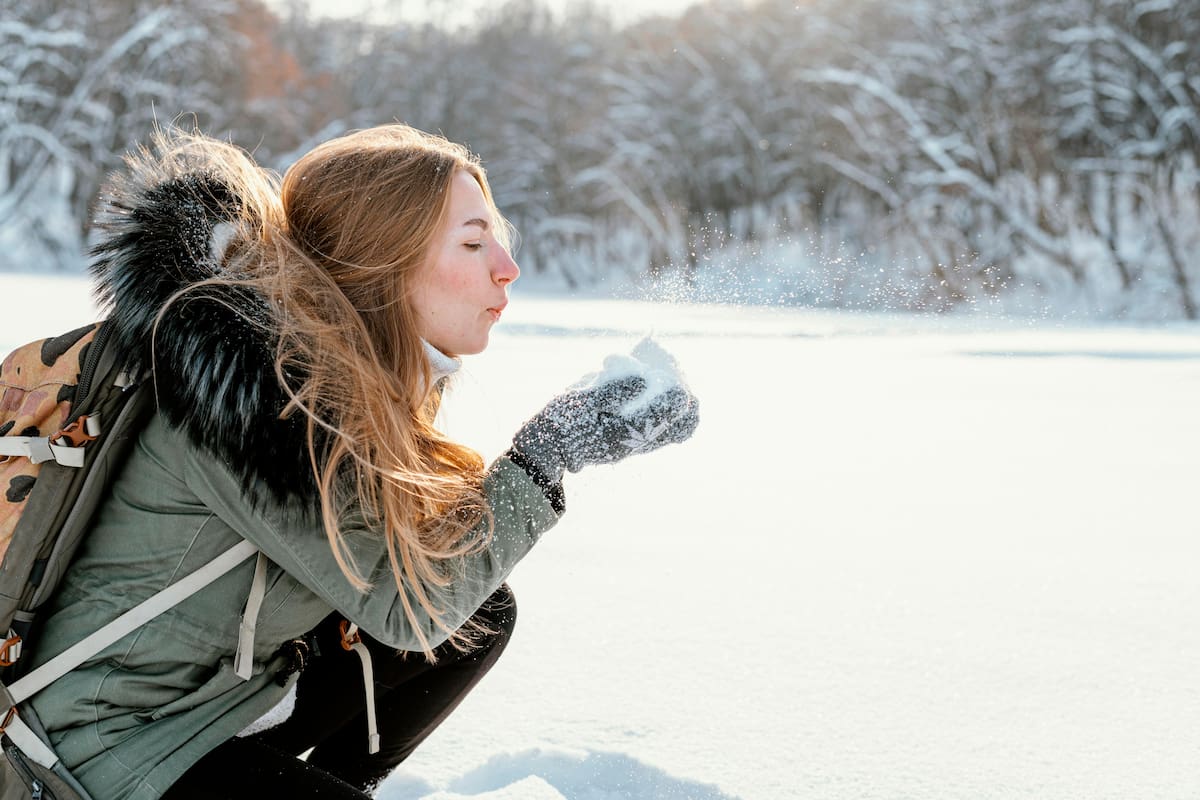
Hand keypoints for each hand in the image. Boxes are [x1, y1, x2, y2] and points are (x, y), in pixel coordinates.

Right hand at [512, 374, 699, 483]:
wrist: (545, 451)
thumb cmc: (560, 422)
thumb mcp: (581, 399)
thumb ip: (613, 389)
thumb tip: (644, 378)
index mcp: (625, 432)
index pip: (666, 414)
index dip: (677, 395)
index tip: (673, 377)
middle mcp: (635, 443)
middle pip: (680, 428)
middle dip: (686, 404)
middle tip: (676, 381)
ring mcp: (633, 447)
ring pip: (672, 433)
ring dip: (677, 411)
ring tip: (670, 388)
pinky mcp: (627, 446)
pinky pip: (658, 434)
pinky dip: (664, 416)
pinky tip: (655, 399)